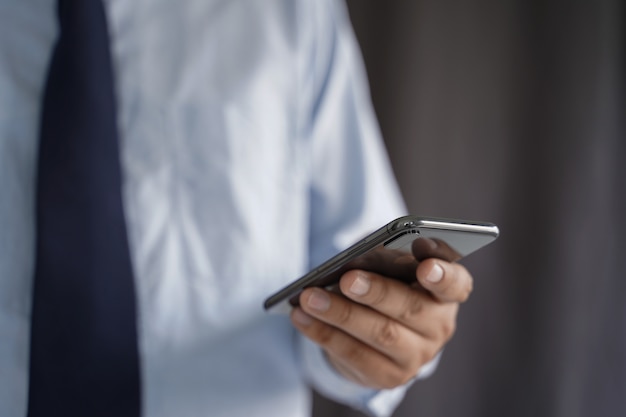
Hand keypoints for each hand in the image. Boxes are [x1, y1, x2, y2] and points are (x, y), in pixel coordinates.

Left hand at [290, 258, 472, 388]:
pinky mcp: (390, 376)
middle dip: (377, 293)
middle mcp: (439, 326)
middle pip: (411, 309)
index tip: (425, 267)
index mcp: (447, 292)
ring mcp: (417, 355)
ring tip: (310, 297)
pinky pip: (355, 355)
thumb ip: (383, 256)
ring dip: (341, 314)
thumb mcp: (390, 266)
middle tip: (347, 279)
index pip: (456, 284)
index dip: (443, 276)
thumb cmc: (386, 284)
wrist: (378, 332)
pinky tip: (301, 316)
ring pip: (381, 334)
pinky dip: (324, 333)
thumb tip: (356, 257)